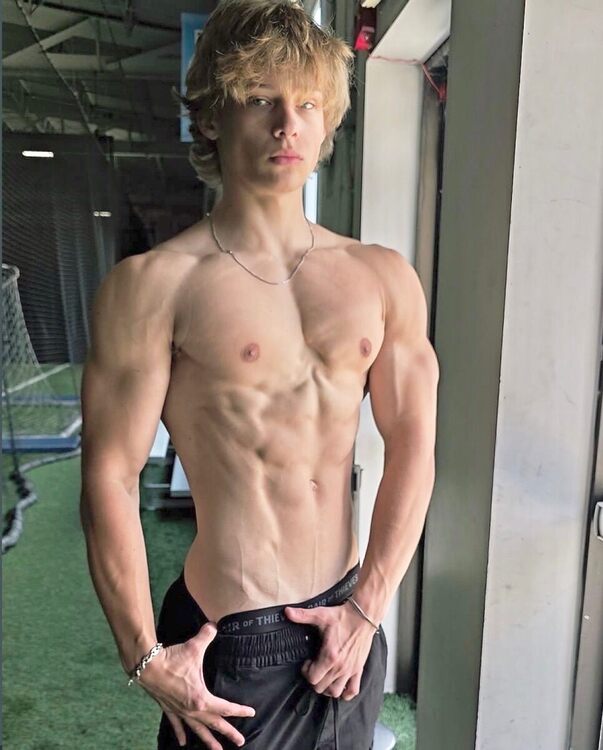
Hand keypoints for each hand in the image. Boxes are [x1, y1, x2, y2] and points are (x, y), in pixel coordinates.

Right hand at [137, 622, 255, 749]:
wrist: (148, 668)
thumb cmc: (172, 659)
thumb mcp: (193, 647)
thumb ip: (207, 635)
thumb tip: (214, 626)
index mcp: (201, 699)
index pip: (225, 708)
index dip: (240, 711)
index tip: (251, 713)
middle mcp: (192, 710)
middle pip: (214, 724)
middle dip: (228, 733)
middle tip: (241, 742)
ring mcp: (180, 712)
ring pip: (197, 730)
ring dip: (208, 741)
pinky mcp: (169, 709)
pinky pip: (177, 725)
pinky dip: (180, 733)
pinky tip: (182, 743)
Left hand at [284, 601, 377, 700]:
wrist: (363, 615)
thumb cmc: (343, 616)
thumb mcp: (320, 614)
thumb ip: (302, 615)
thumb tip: (287, 612)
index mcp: (329, 655)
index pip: (312, 678)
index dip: (306, 672)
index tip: (308, 662)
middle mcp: (340, 666)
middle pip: (321, 687)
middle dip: (314, 680)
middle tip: (315, 668)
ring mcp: (350, 670)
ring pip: (335, 692)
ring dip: (327, 688)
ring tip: (325, 677)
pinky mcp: (359, 669)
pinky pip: (353, 690)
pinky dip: (346, 693)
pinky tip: (340, 685)